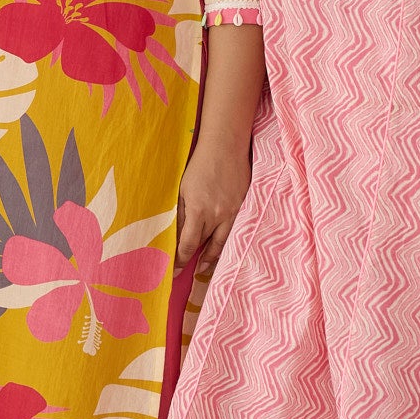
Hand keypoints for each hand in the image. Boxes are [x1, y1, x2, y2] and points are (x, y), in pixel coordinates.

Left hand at [174, 141, 250, 269]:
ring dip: (214, 256)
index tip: (176, 269)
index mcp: (199, 210)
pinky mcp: (244, 207)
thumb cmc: (199, 166)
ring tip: (205, 266)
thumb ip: (180, 215)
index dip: (181, 259)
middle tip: (190, 271)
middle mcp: (218, 215)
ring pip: (223, 242)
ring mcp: (234, 212)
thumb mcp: (183, 190)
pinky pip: (235, 230)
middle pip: (207, 246)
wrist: (225, 147)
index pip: (189, 244)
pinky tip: (223, 246)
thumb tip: (176, 237)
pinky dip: (228, 241)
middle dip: (198, 260)